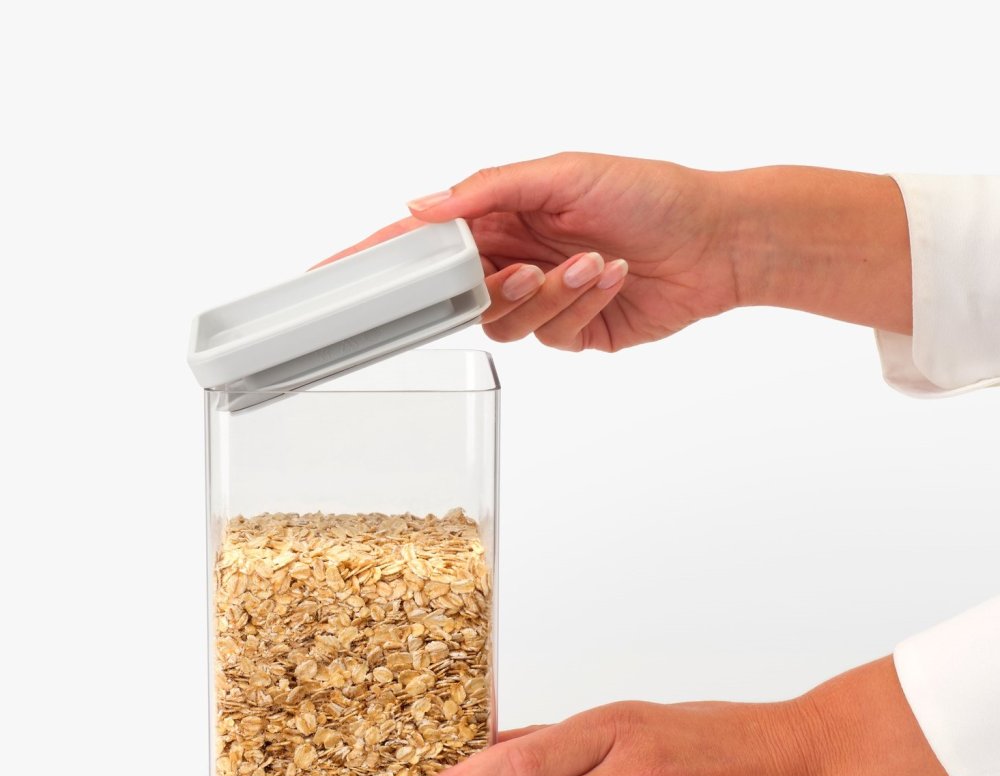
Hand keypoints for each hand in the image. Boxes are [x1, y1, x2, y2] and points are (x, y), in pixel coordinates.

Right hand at [316, 152, 740, 352]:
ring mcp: (540, 300)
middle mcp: (514, 259)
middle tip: (524, 267)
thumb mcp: (564, 173)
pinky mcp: (570, 332)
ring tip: (593, 262)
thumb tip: (420, 206)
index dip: (376, 258)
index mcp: (503, 216)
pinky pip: (550, 336)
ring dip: (549, 294)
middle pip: (458, 291)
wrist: (714, 241)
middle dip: (489, 284)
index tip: (328, 274)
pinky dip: (581, 306)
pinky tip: (611, 278)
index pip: (424, 241)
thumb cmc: (649, 192)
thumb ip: (487, 190)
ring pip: (503, 322)